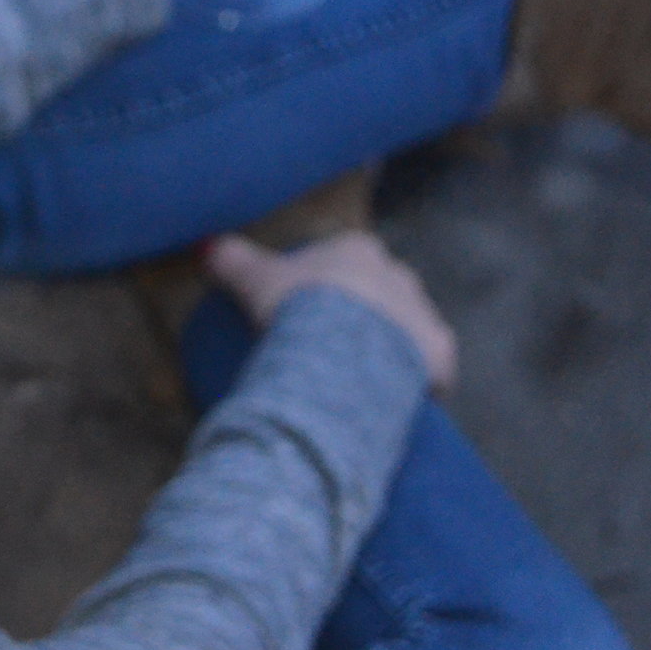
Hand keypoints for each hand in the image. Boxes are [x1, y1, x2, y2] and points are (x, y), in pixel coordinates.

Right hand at [205, 231, 457, 391]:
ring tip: (358, 376)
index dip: (327, 286)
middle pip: (382, 291)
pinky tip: (395, 401)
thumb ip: (234, 260)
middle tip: (332, 344)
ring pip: (409, 327)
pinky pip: (432, 371)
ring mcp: (423, 315)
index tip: (308, 310)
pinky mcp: (440, 356)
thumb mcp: (254, 279)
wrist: (339, 351)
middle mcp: (398, 275)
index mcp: (357, 250)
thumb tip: (210, 248)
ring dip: (391, 345)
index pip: (346, 261)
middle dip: (365, 312)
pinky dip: (416, 383)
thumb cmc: (296, 306)